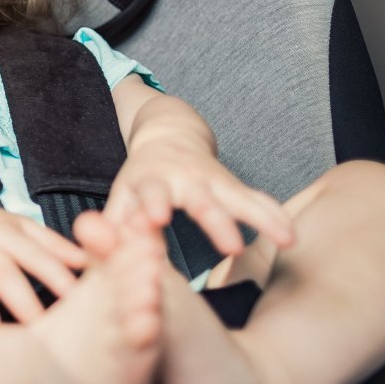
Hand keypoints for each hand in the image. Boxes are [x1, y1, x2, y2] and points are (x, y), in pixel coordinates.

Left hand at [106, 139, 294, 255]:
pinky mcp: (235, 185)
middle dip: (216, 222)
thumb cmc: (141, 177)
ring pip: (241, 199)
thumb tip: (92, 248)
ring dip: (263, 219)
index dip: (153, 206)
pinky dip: (276, 215)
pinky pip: (259, 200)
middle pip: (202, 200)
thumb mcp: (121, 194)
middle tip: (231, 246)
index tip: (157, 221)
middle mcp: (185, 179)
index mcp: (152, 181)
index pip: (151, 193)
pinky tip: (292, 235)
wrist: (168, 135)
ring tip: (287, 239)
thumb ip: (111, 223)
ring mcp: (214, 181)